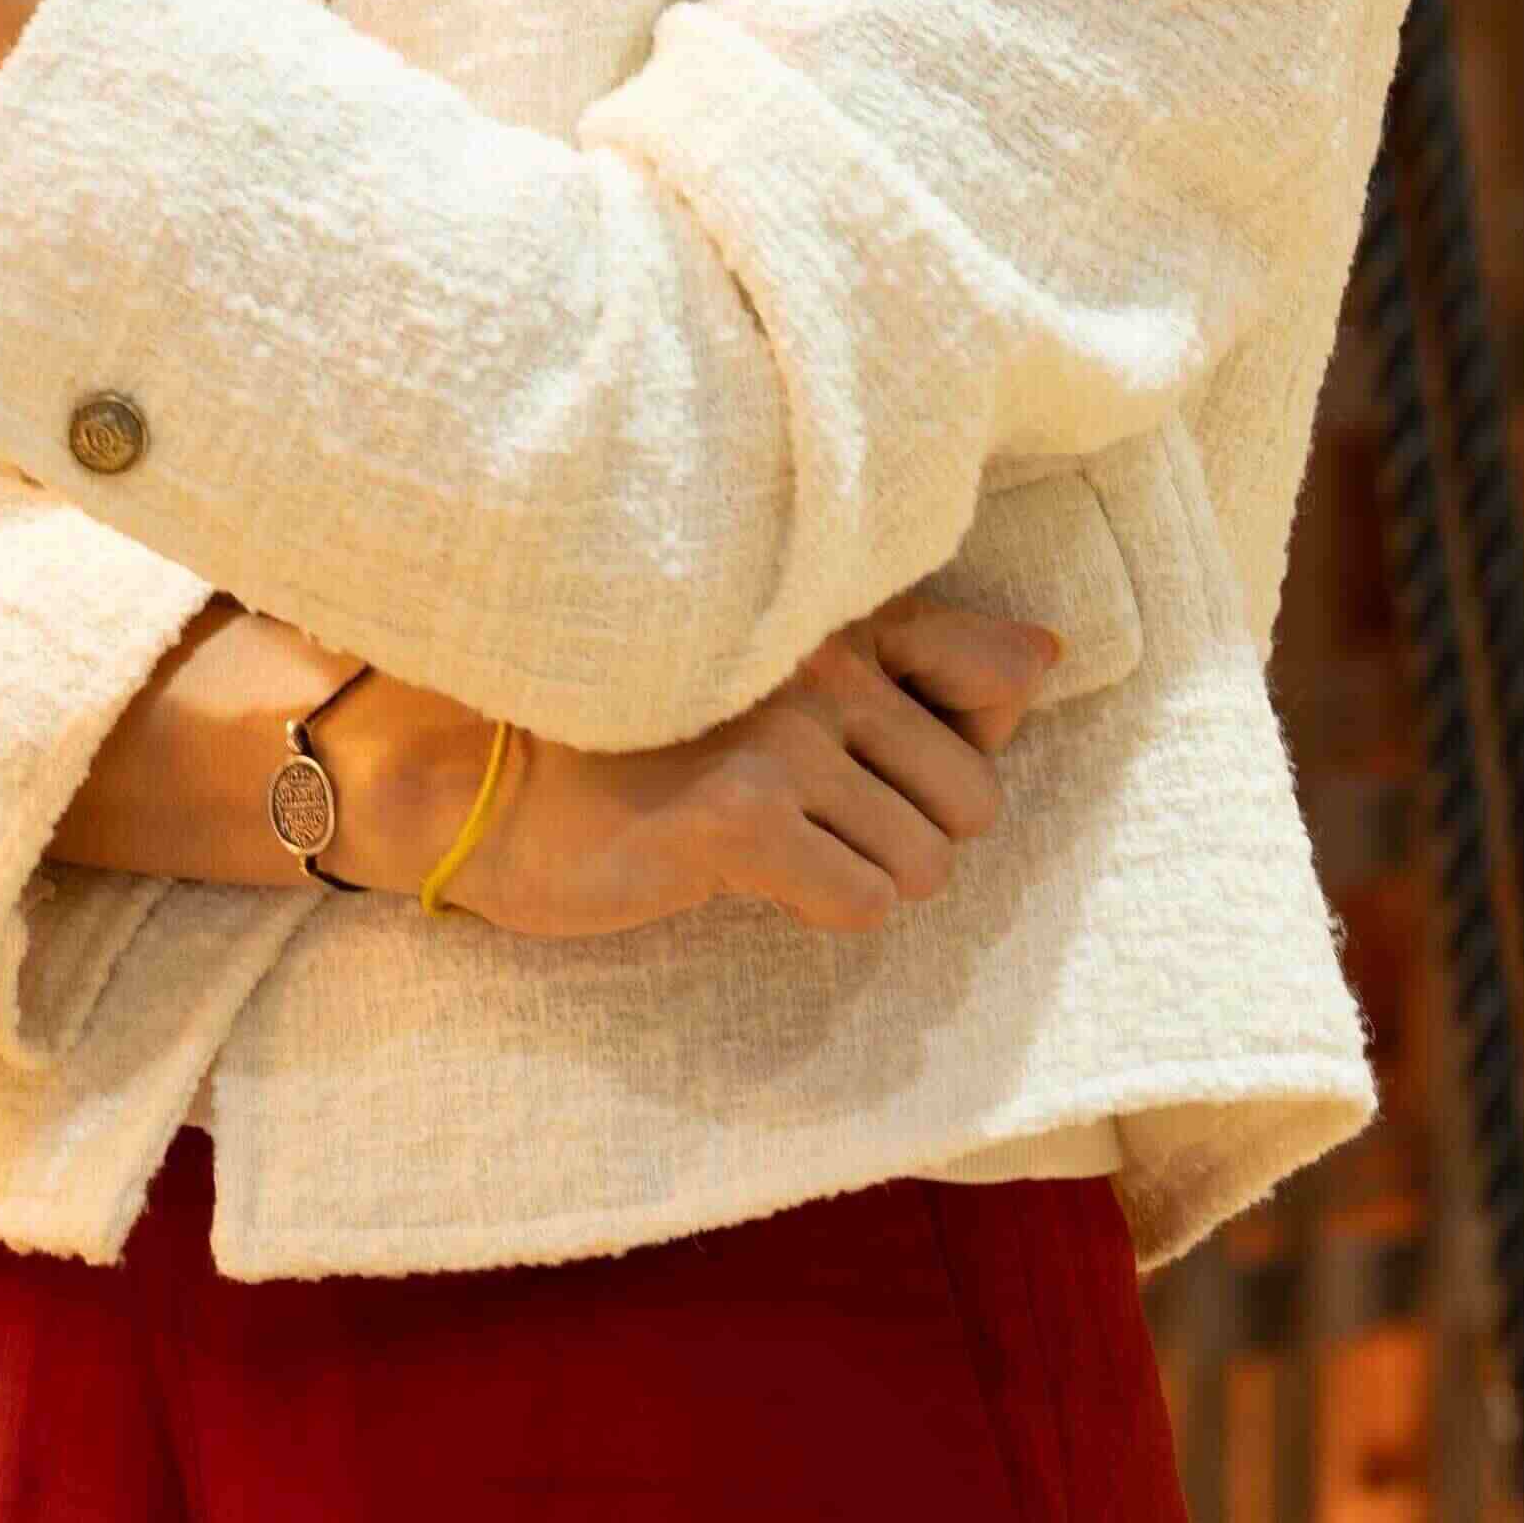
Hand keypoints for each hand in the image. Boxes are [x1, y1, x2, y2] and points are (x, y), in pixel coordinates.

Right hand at [399, 593, 1074, 940]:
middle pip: (973, 798)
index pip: (1000, 673)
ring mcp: (781, 735)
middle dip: (910, 835)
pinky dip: (823, 909)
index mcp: (831, 613)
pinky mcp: (740, 818)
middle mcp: (819, 658)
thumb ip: (916, 659)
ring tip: (777, 849)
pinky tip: (750, 878)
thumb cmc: (634, 736)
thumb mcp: (777, 678)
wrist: (476, 782)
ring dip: (865, 878)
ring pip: (926, 862)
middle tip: (815, 825)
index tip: (886, 764)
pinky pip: (864, 902)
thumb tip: (1047, 658)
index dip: (968, 746)